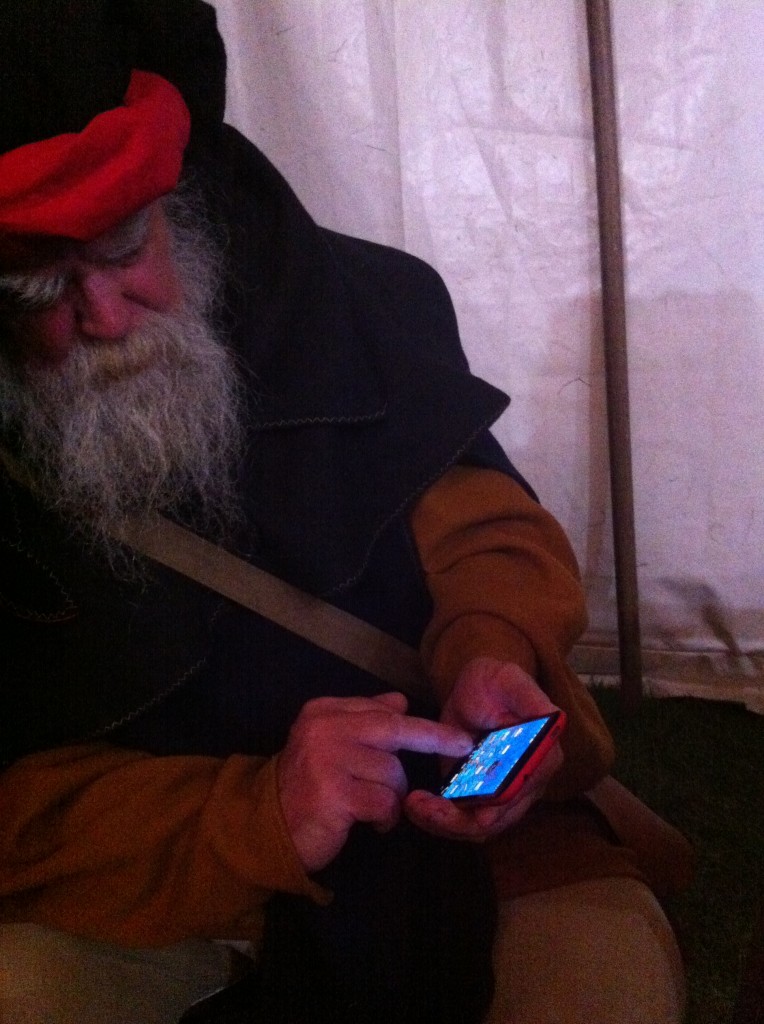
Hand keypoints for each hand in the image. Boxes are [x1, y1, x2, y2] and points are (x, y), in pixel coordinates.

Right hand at [276, 691, 473, 872]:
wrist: (266, 826)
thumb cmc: (305, 784)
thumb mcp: (328, 743)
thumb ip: (363, 720)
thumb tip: (401, 702)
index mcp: (323, 712)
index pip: (380, 711)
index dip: (419, 722)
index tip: (454, 733)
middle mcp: (323, 730)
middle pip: (392, 730)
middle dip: (434, 739)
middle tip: (463, 746)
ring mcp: (327, 761)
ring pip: (392, 773)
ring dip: (393, 796)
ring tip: (373, 807)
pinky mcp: (334, 795)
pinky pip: (384, 802)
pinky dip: (386, 817)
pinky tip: (370, 822)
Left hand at [404, 658, 562, 840]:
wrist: (477, 690)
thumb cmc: (496, 682)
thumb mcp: (510, 680)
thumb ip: (530, 697)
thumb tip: (554, 717)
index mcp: (542, 759)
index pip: (521, 793)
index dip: (497, 807)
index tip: (468, 810)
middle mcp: (528, 784)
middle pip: (498, 819)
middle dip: (458, 821)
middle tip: (420, 806)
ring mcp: (503, 795)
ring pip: (478, 827)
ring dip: (445, 824)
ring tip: (414, 805)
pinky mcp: (480, 797)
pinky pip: (463, 819)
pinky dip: (440, 819)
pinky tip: (417, 805)